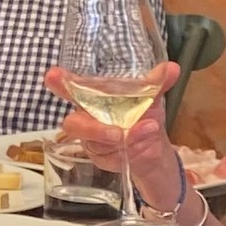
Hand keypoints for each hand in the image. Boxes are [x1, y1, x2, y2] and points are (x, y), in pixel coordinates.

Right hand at [44, 62, 185, 210]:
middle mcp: (85, 117)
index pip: (69, 87)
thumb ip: (157, 83)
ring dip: (126, 138)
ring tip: (149, 129)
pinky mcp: (99, 157)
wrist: (154, 144)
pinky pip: (109, 157)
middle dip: (95, 130)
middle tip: (118, 133)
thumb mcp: (151, 96)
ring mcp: (90, 140)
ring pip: (96, 144)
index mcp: (92, 96)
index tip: (53, 75)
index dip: (59, 82)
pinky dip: (131, 150)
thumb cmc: (143, 113)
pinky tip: (146, 145)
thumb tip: (172, 68)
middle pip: (73, 124)